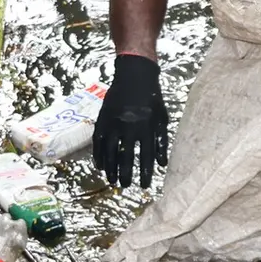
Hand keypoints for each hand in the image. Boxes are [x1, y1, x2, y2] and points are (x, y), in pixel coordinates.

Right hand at [94, 53, 168, 188]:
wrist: (134, 76)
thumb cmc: (152, 99)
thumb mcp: (162, 119)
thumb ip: (162, 142)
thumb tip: (162, 164)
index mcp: (146, 128)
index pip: (146, 157)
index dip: (145, 173)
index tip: (144, 185)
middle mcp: (129, 128)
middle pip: (126, 157)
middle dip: (125, 174)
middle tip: (125, 185)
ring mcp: (114, 123)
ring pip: (110, 151)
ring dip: (111, 168)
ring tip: (112, 180)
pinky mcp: (102, 119)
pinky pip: (98, 141)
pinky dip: (98, 155)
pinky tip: (100, 166)